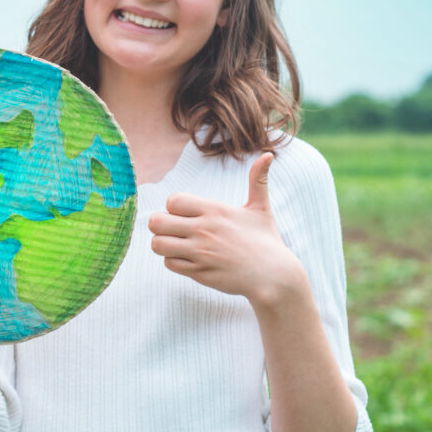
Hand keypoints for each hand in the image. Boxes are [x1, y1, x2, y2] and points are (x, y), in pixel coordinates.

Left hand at [147, 153, 304, 304]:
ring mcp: (200, 252)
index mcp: (215, 210)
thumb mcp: (261, 208)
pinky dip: (174, 261)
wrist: (274, 277)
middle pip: (156, 222)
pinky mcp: (199, 272)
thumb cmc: (266, 241)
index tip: (183, 214)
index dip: (172, 207)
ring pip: (158, 244)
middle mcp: (204, 230)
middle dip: (160, 225)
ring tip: (175, 244)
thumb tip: (268, 154)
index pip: (173, 201)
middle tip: (172, 229)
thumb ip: (258, 180)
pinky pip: (169, 264)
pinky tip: (187, 259)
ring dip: (163, 244)